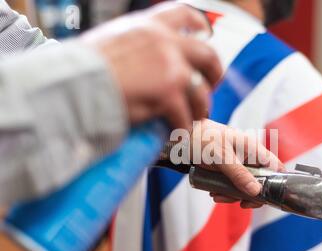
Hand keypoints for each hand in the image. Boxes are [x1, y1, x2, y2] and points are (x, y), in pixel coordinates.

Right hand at [79, 4, 221, 129]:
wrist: (73, 85)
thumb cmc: (83, 68)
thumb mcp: (112, 40)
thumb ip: (137, 44)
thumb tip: (147, 59)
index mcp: (149, 26)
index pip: (185, 16)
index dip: (200, 27)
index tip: (206, 36)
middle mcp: (165, 43)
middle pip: (207, 56)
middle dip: (214, 74)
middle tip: (210, 86)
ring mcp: (170, 68)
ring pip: (202, 92)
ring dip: (200, 108)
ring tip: (193, 116)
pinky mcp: (168, 95)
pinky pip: (186, 116)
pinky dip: (182, 126)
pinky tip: (175, 129)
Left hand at [191, 119, 284, 208]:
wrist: (182, 136)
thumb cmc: (203, 139)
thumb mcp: (222, 158)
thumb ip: (239, 174)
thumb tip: (256, 192)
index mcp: (253, 148)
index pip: (275, 167)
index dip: (276, 183)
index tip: (264, 197)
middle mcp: (249, 156)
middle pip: (260, 181)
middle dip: (248, 194)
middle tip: (239, 202)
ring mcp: (238, 163)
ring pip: (244, 185)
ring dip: (233, 194)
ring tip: (218, 195)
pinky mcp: (228, 168)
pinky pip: (232, 184)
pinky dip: (225, 190)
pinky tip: (214, 192)